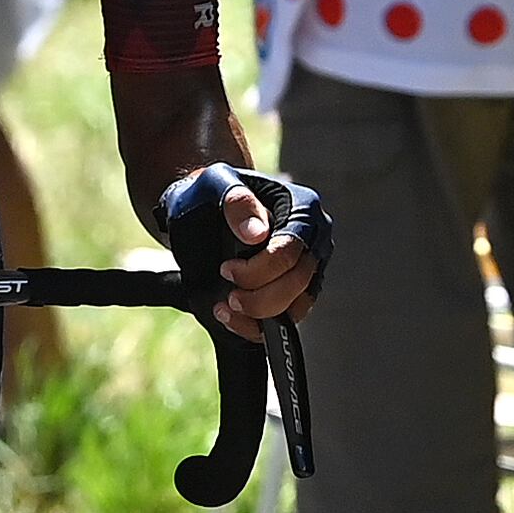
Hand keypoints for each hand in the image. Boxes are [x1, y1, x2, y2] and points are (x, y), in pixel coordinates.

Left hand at [159, 162, 326, 331]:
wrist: (201, 210)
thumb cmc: (210, 193)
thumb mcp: (215, 184)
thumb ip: (237, 204)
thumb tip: (257, 234)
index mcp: (302, 208)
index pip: (291, 250)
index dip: (259, 269)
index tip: (225, 270)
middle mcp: (312, 240)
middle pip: (298, 282)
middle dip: (260, 297)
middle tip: (229, 296)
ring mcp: (306, 268)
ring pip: (297, 307)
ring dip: (259, 316)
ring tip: (225, 308)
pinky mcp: (294, 292)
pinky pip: (286, 321)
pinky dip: (257, 327)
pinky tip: (231, 317)